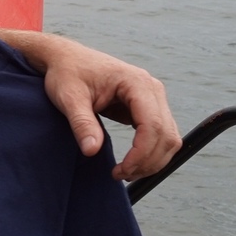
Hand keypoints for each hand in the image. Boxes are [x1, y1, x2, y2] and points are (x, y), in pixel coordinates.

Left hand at [41, 40, 180, 180]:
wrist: (66, 59)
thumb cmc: (66, 74)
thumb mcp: (68, 97)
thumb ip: (81, 123)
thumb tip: (92, 151)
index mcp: (136, 83)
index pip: (153, 125)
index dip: (141, 154)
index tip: (121, 171)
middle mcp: (152, 89)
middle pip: (166, 135)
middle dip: (148, 162)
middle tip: (120, 176)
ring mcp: (154, 98)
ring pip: (168, 138)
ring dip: (152, 161)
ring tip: (124, 173)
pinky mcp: (148, 107)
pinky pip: (160, 135)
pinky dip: (150, 153)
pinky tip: (130, 163)